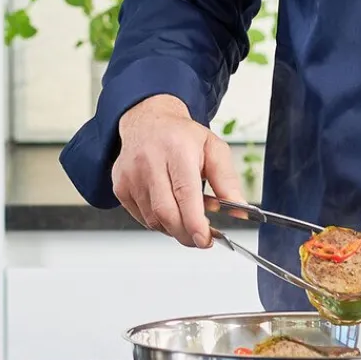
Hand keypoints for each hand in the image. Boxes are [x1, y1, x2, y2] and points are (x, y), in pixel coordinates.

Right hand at [112, 94, 245, 248]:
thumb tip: (240, 209)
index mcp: (177, 149)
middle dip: (186, 233)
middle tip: (202, 238)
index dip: (195, 222)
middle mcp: (150, 161)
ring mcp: (131, 175)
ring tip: (188, 220)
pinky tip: (170, 210)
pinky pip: (142, 218)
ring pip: (153, 220)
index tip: (205, 238)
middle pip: (166, 212)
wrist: (149, 121)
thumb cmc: (182, 136)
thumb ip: (227, 180)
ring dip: (174, 229)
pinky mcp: (120, 187)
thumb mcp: (214, 148)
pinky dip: (159, 223)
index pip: (185, 193)